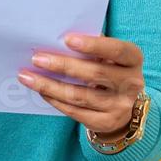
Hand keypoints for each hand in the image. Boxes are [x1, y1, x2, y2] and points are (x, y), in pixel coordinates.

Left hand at [17, 33, 144, 138]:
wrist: (126, 106)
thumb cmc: (111, 70)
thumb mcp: (111, 57)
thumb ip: (94, 47)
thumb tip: (58, 38)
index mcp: (133, 60)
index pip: (117, 51)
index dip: (94, 45)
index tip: (67, 39)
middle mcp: (131, 84)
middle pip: (94, 74)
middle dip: (62, 65)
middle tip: (37, 58)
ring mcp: (119, 106)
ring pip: (79, 95)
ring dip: (50, 85)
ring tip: (27, 76)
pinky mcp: (105, 122)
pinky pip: (74, 111)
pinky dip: (55, 100)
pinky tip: (41, 90)